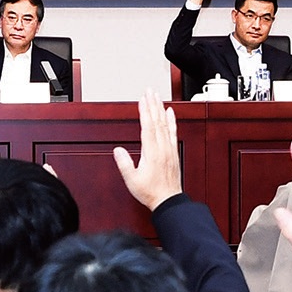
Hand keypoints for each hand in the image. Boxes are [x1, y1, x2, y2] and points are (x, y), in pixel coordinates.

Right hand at [115, 92, 183, 210]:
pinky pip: (173, 132)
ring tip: (157, 97)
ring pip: (165, 124)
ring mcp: (169, 149)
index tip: (142, 99)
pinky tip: (170, 112)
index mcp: (152, 153)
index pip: (148, 127)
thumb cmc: (150, 192)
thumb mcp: (132, 180)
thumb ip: (124, 164)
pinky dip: (171, 121)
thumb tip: (118, 150)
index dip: (145, 112)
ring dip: (160, 109)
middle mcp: (162, 148)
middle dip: (152, 104)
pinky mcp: (173, 151)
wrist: (168, 200)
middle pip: (157, 121)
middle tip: (149, 91)